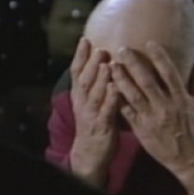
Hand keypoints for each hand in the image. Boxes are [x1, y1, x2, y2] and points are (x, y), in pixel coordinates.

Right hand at [69, 38, 119, 187]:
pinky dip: (111, 99)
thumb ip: (95, 84)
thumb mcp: (90, 102)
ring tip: (106, 64)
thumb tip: (104, 62)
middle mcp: (83, 103)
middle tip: (99, 48)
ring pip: (94, 94)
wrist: (90, 155)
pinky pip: (107, 111)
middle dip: (91, 63)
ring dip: (100, 79)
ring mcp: (91, 115)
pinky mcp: (102, 127)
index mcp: (80, 96)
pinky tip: (117, 89)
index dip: (80, 56)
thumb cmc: (95, 124)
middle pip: (85, 80)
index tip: (85, 39)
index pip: (77, 72)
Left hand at [112, 41, 193, 194]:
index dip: (160, 57)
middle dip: (133, 65)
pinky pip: (126, 113)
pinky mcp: (141, 130)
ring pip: (133, 96)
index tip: (149, 43)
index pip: (169, 74)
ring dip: (121, 80)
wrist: (189, 158)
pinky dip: (117, 100)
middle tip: (121, 49)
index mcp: (181, 99)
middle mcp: (166, 107)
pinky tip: (108, 88)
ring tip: (110, 66)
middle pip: (147, 82)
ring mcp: (151, 119)